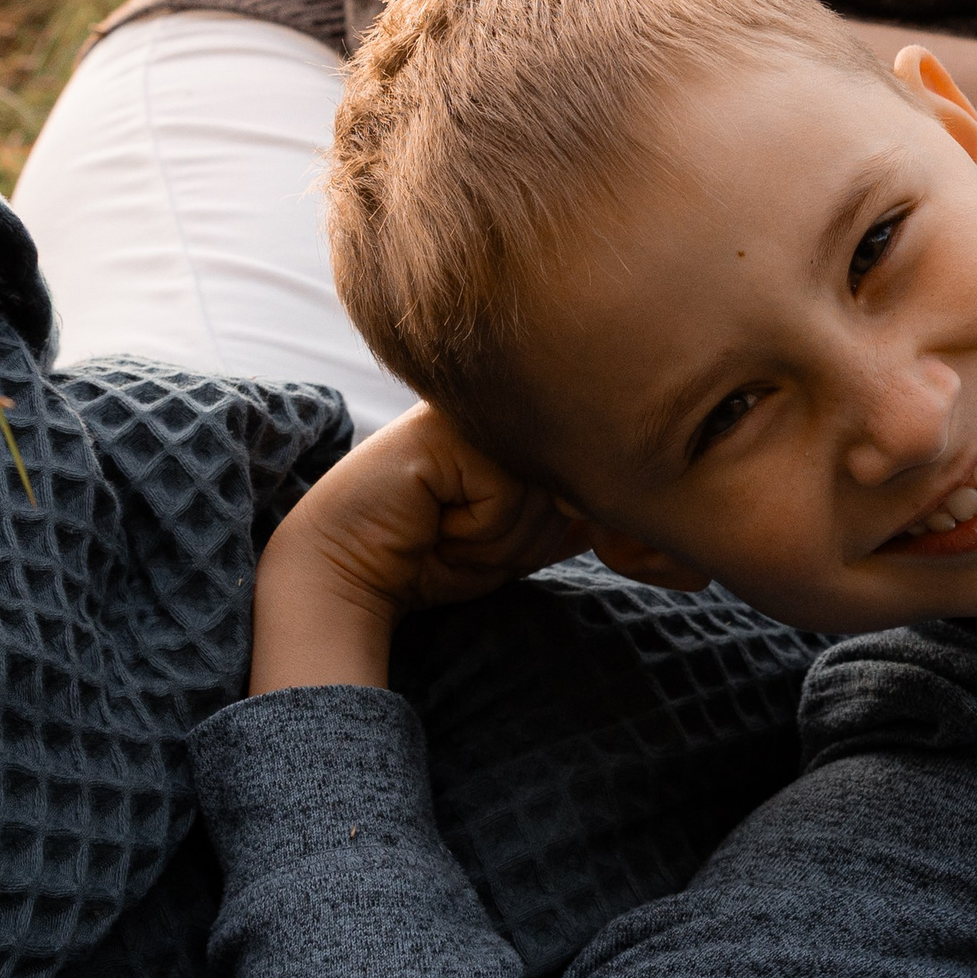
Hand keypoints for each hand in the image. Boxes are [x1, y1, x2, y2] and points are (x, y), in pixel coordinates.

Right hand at [250, 404, 587, 694]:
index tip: (483, 536)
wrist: (352, 571)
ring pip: (542, 491)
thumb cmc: (431, 556)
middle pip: (568, 484)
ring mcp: (471, 411)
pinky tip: (433, 518)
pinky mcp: (447, 430)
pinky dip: (478, 530)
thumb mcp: (519, 537)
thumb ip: (565, 512)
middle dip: (524, 537)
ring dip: (499, 537)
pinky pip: (509, 496)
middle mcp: (498, 406)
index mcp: (516, 421)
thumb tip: (624, 509)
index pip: (581, 473)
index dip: (546, 528)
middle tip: (460, 535)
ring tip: (445, 527)